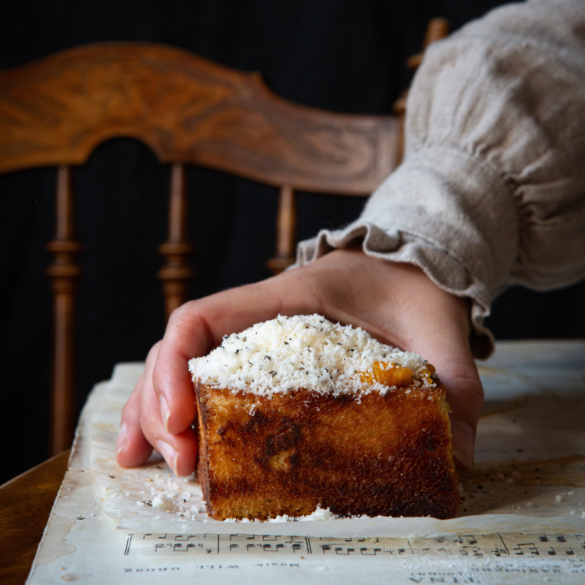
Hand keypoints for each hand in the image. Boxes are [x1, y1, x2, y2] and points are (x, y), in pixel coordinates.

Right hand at [115, 247, 482, 474]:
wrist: (411, 262)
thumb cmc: (412, 286)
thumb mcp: (436, 328)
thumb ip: (453, 380)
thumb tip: (456, 450)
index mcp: (286, 297)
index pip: (204, 318)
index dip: (177, 366)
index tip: (183, 419)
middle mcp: (256, 315)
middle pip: (177, 351)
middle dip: (161, 405)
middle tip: (181, 462)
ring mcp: (252, 334)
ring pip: (176, 365)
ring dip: (153, 411)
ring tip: (149, 461)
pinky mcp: (260, 355)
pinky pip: (200, 376)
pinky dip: (171, 408)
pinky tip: (162, 443)